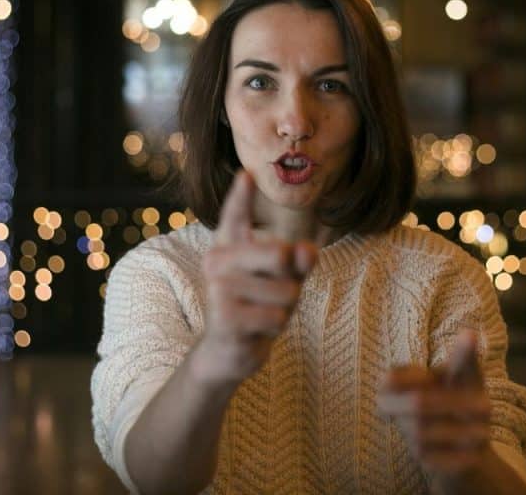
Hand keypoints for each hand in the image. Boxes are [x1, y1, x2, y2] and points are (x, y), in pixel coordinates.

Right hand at [193, 169, 316, 384]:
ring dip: (283, 312)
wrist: (228, 351)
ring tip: (261, 316)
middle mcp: (217, 261)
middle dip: (291, 282)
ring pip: (285, 293)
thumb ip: (300, 263)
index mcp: (228, 246)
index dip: (241, 196)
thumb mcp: (284, 281)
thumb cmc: (258, 308)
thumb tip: (308, 250)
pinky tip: (254, 332)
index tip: (247, 173)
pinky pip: (276, 318)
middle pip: (281, 255)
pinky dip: (274, 329)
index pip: (235, 216)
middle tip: (273, 296)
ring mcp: (218, 288)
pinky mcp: (223, 317)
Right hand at [376, 330, 491, 483]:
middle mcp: (393, 409)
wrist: (468, 438)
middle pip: (417, 403)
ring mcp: (406, 435)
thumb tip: (470, 333)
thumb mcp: (464, 374)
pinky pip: (438, 458)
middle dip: (455, 404)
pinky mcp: (421, 460)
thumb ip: (463, 357)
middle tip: (487, 407)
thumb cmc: (461, 395)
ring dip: (463, 431)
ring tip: (485, 430)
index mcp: (395, 383)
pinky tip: (476, 450)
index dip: (421, 378)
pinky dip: (461, 454)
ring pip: (427, 432)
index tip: (446, 379)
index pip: (394, 377)